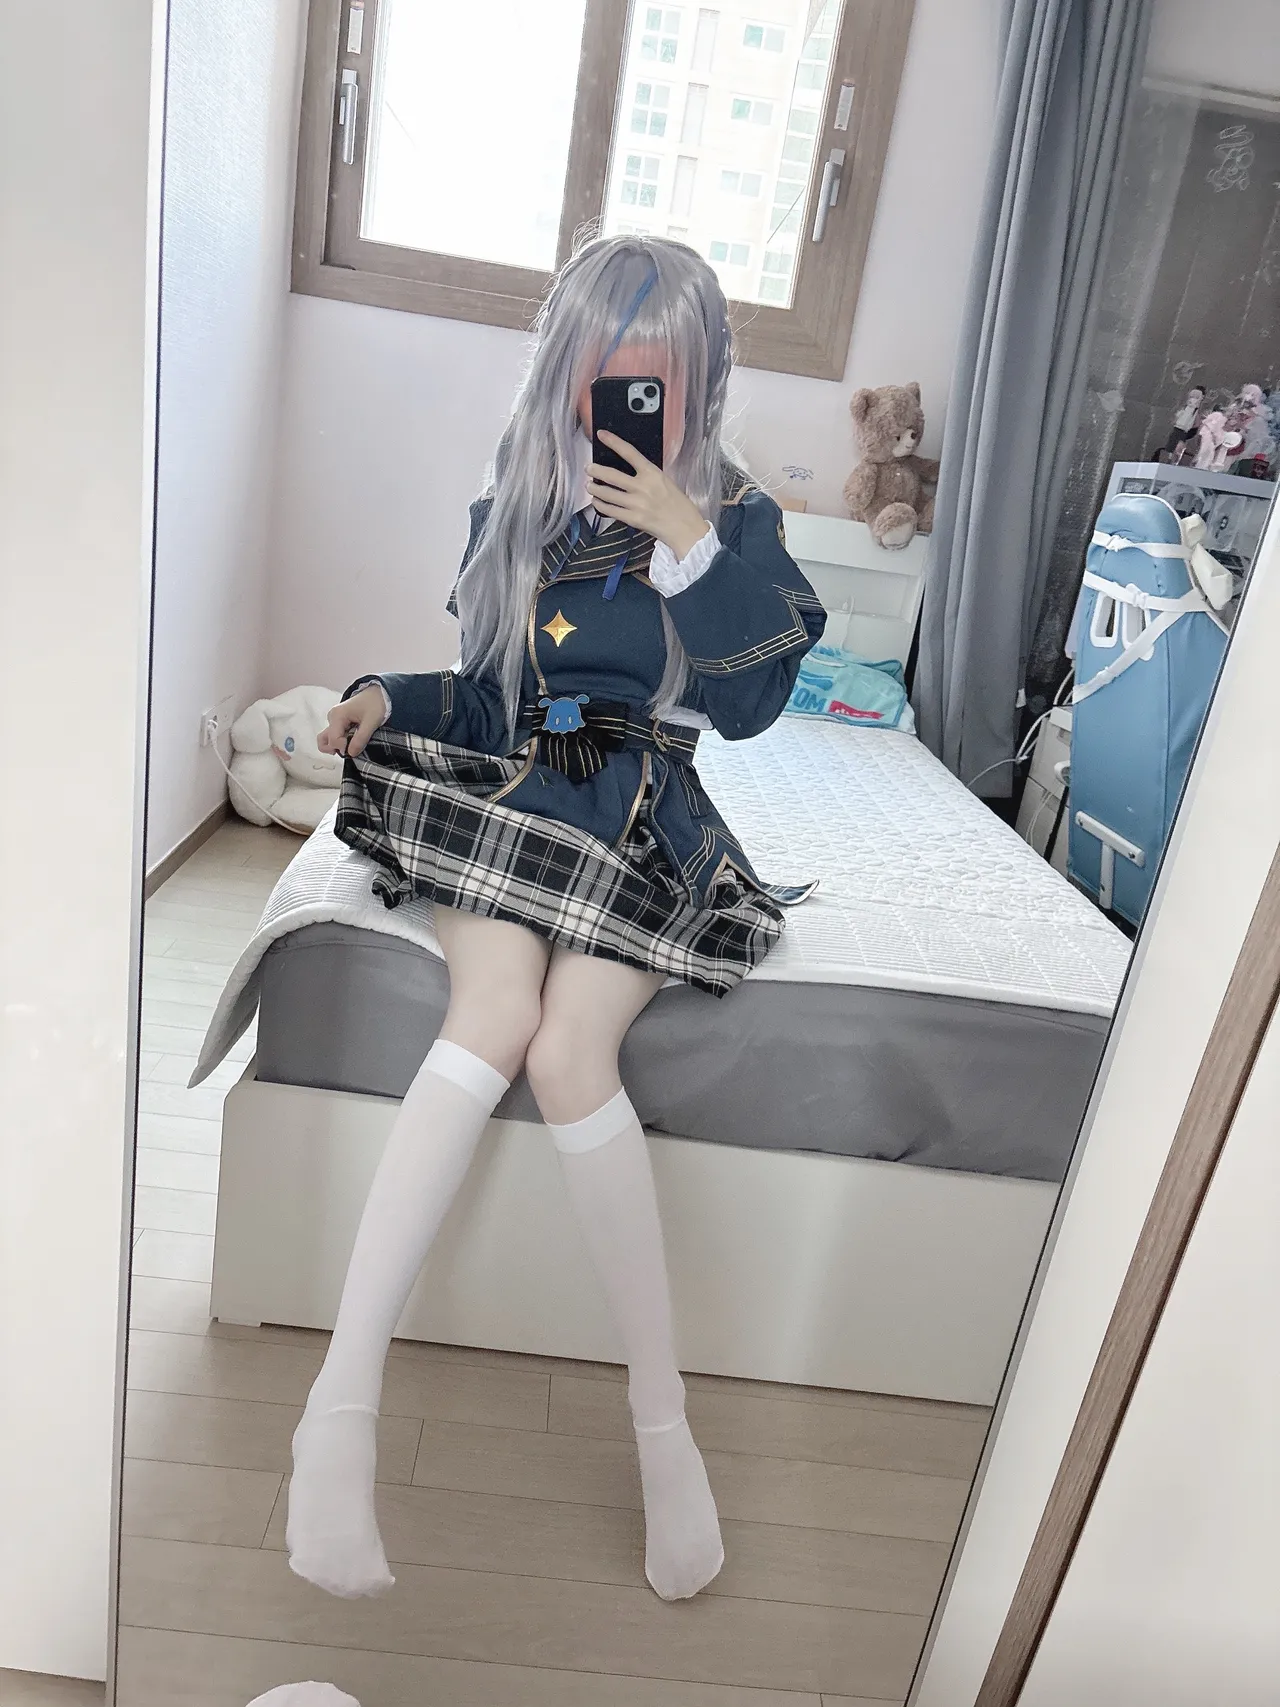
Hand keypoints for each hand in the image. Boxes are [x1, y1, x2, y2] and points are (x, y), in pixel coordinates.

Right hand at [318, 685, 386, 757]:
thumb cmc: (375, 704)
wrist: (378, 694)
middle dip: (336, 749)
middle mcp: (332, 718)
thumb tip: (351, 754)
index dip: (343, 748)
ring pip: (326, 739)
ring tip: (350, 747)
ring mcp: (334, 720)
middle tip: (351, 749)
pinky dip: (340, 742)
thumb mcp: (371, 722)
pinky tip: (352, 741)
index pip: (333, 739)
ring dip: (335, 747)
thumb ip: (361, 739)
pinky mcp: (338, 723)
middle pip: (324, 740)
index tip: (355, 749)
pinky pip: (334, 736)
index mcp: (337, 716)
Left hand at [587, 433, 709, 559]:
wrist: (685, 528)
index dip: (613, 442)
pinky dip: (600, 505)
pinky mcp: (632, 519)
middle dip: (595, 470)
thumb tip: (627, 470)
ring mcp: (636, 504)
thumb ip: (647, 475)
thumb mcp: (665, 482)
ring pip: (607, 493)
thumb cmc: (678, 505)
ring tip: (589, 486)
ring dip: (594, 488)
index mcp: (653, 473)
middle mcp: (643, 487)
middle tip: (589, 468)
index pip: (629, 452)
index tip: (601, 435)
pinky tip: (597, 502)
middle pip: (611, 475)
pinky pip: (609, 510)